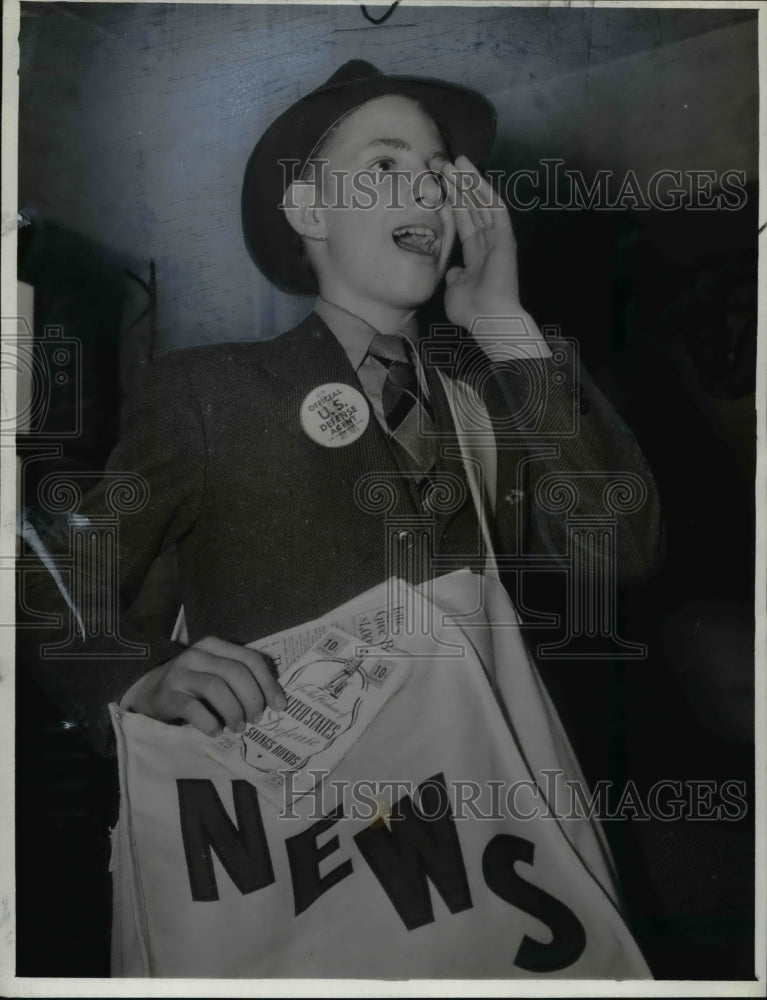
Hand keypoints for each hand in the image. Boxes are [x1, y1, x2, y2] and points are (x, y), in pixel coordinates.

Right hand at [124, 635, 286, 736]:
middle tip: (256, 719)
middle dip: (252, 698)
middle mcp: (197, 654)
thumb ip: (240, 678)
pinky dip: (209, 722)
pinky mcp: (167, 695)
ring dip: (233, 711)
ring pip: (216, 687)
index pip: (250, 658)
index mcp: (215, 646)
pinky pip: (193, 708)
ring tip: (238, 728)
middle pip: (235, 672)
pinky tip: (216, 731)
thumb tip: (274, 700)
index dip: (268, 683)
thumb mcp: (216, 673)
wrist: (149, 693)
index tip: (279, 706)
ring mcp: (180, 673)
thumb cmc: (193, 686)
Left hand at [429, 154, 529, 331]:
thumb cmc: (471, 310)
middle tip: (442, 163)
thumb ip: (455, 276)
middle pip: (472, 207)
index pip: (464, 221)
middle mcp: (488, 243)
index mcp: (476, 255)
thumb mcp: (455, 290)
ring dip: (469, 181)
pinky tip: (472, 175)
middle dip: (458, 185)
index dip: (452, 201)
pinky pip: (495, 208)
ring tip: (454, 161)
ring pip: (483, 202)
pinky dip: (484, 191)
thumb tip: (453, 269)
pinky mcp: (505, 237)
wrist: (489, 320)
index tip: (439, 183)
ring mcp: (498, 239)